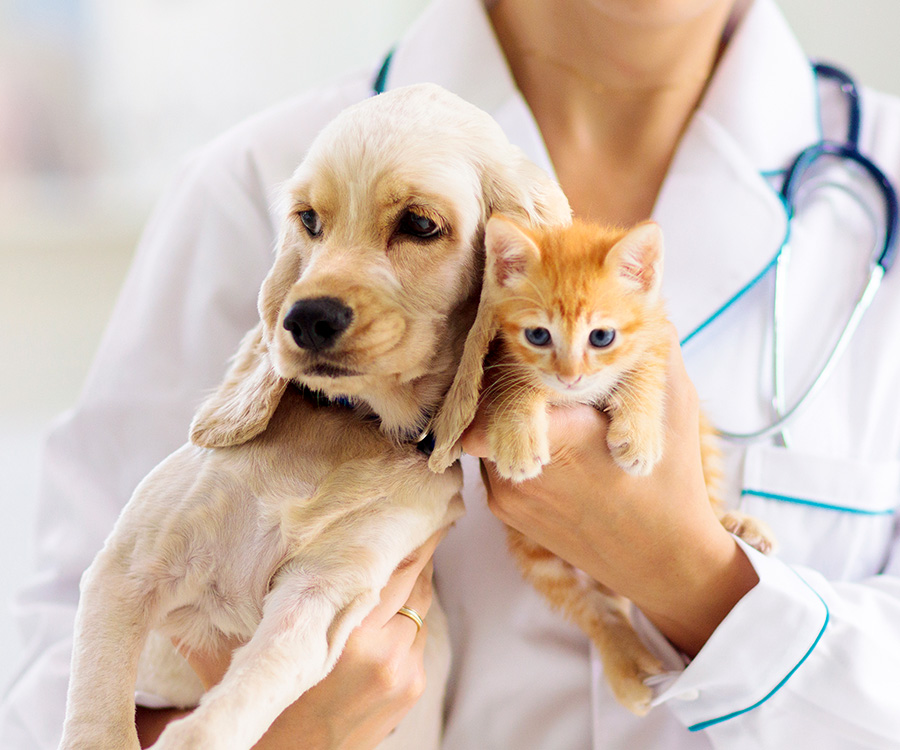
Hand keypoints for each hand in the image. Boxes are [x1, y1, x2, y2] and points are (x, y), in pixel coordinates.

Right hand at [141, 530, 444, 749]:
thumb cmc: (254, 713)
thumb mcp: (223, 660)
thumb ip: (210, 610)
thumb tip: (193, 555)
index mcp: (330, 634)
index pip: (382, 556)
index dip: (389, 522)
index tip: (390, 491)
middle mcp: (378, 649)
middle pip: (412, 569)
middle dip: (407, 537)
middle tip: (402, 502)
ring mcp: (402, 669)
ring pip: (420, 596)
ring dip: (411, 571)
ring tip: (397, 543)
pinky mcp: (412, 687)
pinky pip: (419, 629)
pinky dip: (408, 608)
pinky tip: (390, 596)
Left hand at [461, 326, 756, 655]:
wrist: (664, 562)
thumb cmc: (671, 483)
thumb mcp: (671, 406)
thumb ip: (654, 349)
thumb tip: (644, 303)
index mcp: (557, 433)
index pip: (502, 380)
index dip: (506, 352)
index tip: (516, 331)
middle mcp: (521, 467)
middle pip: (488, 403)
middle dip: (505, 382)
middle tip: (529, 364)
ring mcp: (508, 494)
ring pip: (485, 432)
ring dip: (507, 414)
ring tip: (539, 403)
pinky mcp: (506, 513)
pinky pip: (491, 461)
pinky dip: (510, 444)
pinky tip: (543, 441)